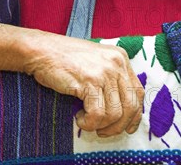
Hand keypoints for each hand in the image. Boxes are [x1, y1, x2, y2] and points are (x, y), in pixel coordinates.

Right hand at [23, 34, 144, 136]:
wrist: (41, 50)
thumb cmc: (65, 59)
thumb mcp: (96, 63)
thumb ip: (111, 79)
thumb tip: (122, 110)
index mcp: (121, 58)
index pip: (138, 92)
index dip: (135, 115)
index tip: (127, 127)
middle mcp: (117, 64)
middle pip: (130, 106)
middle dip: (118, 126)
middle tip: (103, 131)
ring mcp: (104, 72)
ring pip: (115, 113)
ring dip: (100, 125)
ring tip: (86, 121)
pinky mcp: (89, 81)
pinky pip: (98, 114)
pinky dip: (89, 123)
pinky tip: (78, 117)